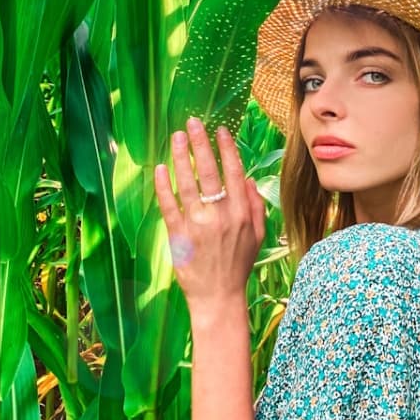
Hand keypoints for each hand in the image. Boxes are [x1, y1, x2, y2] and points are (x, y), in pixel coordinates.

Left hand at [154, 117, 265, 310]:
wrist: (219, 296)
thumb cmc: (238, 265)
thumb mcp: (258, 235)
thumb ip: (255, 206)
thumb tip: (247, 180)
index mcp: (241, 212)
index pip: (234, 172)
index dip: (226, 149)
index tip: (219, 130)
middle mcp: (221, 215)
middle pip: (210, 171)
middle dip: (201, 144)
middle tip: (192, 123)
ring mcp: (198, 224)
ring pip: (188, 183)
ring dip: (182, 157)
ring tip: (176, 138)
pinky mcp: (179, 235)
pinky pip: (169, 205)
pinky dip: (164, 186)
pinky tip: (161, 168)